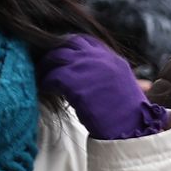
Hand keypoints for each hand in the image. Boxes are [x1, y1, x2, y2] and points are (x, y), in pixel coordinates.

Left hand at [38, 35, 168, 139]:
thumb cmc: (128, 114)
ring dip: (46, 66)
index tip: (62, 54)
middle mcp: (99, 59)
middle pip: (68, 43)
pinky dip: (46, 81)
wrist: (130, 130)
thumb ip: (111, 75)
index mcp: (112, 59)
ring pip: (56, 56)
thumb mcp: (124, 86)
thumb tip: (129, 80)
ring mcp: (86, 68)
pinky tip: (44, 88)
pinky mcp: (74, 82)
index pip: (85, 41)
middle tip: (46, 63)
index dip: (70, 46)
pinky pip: (52, 76)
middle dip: (55, 51)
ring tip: (40, 76)